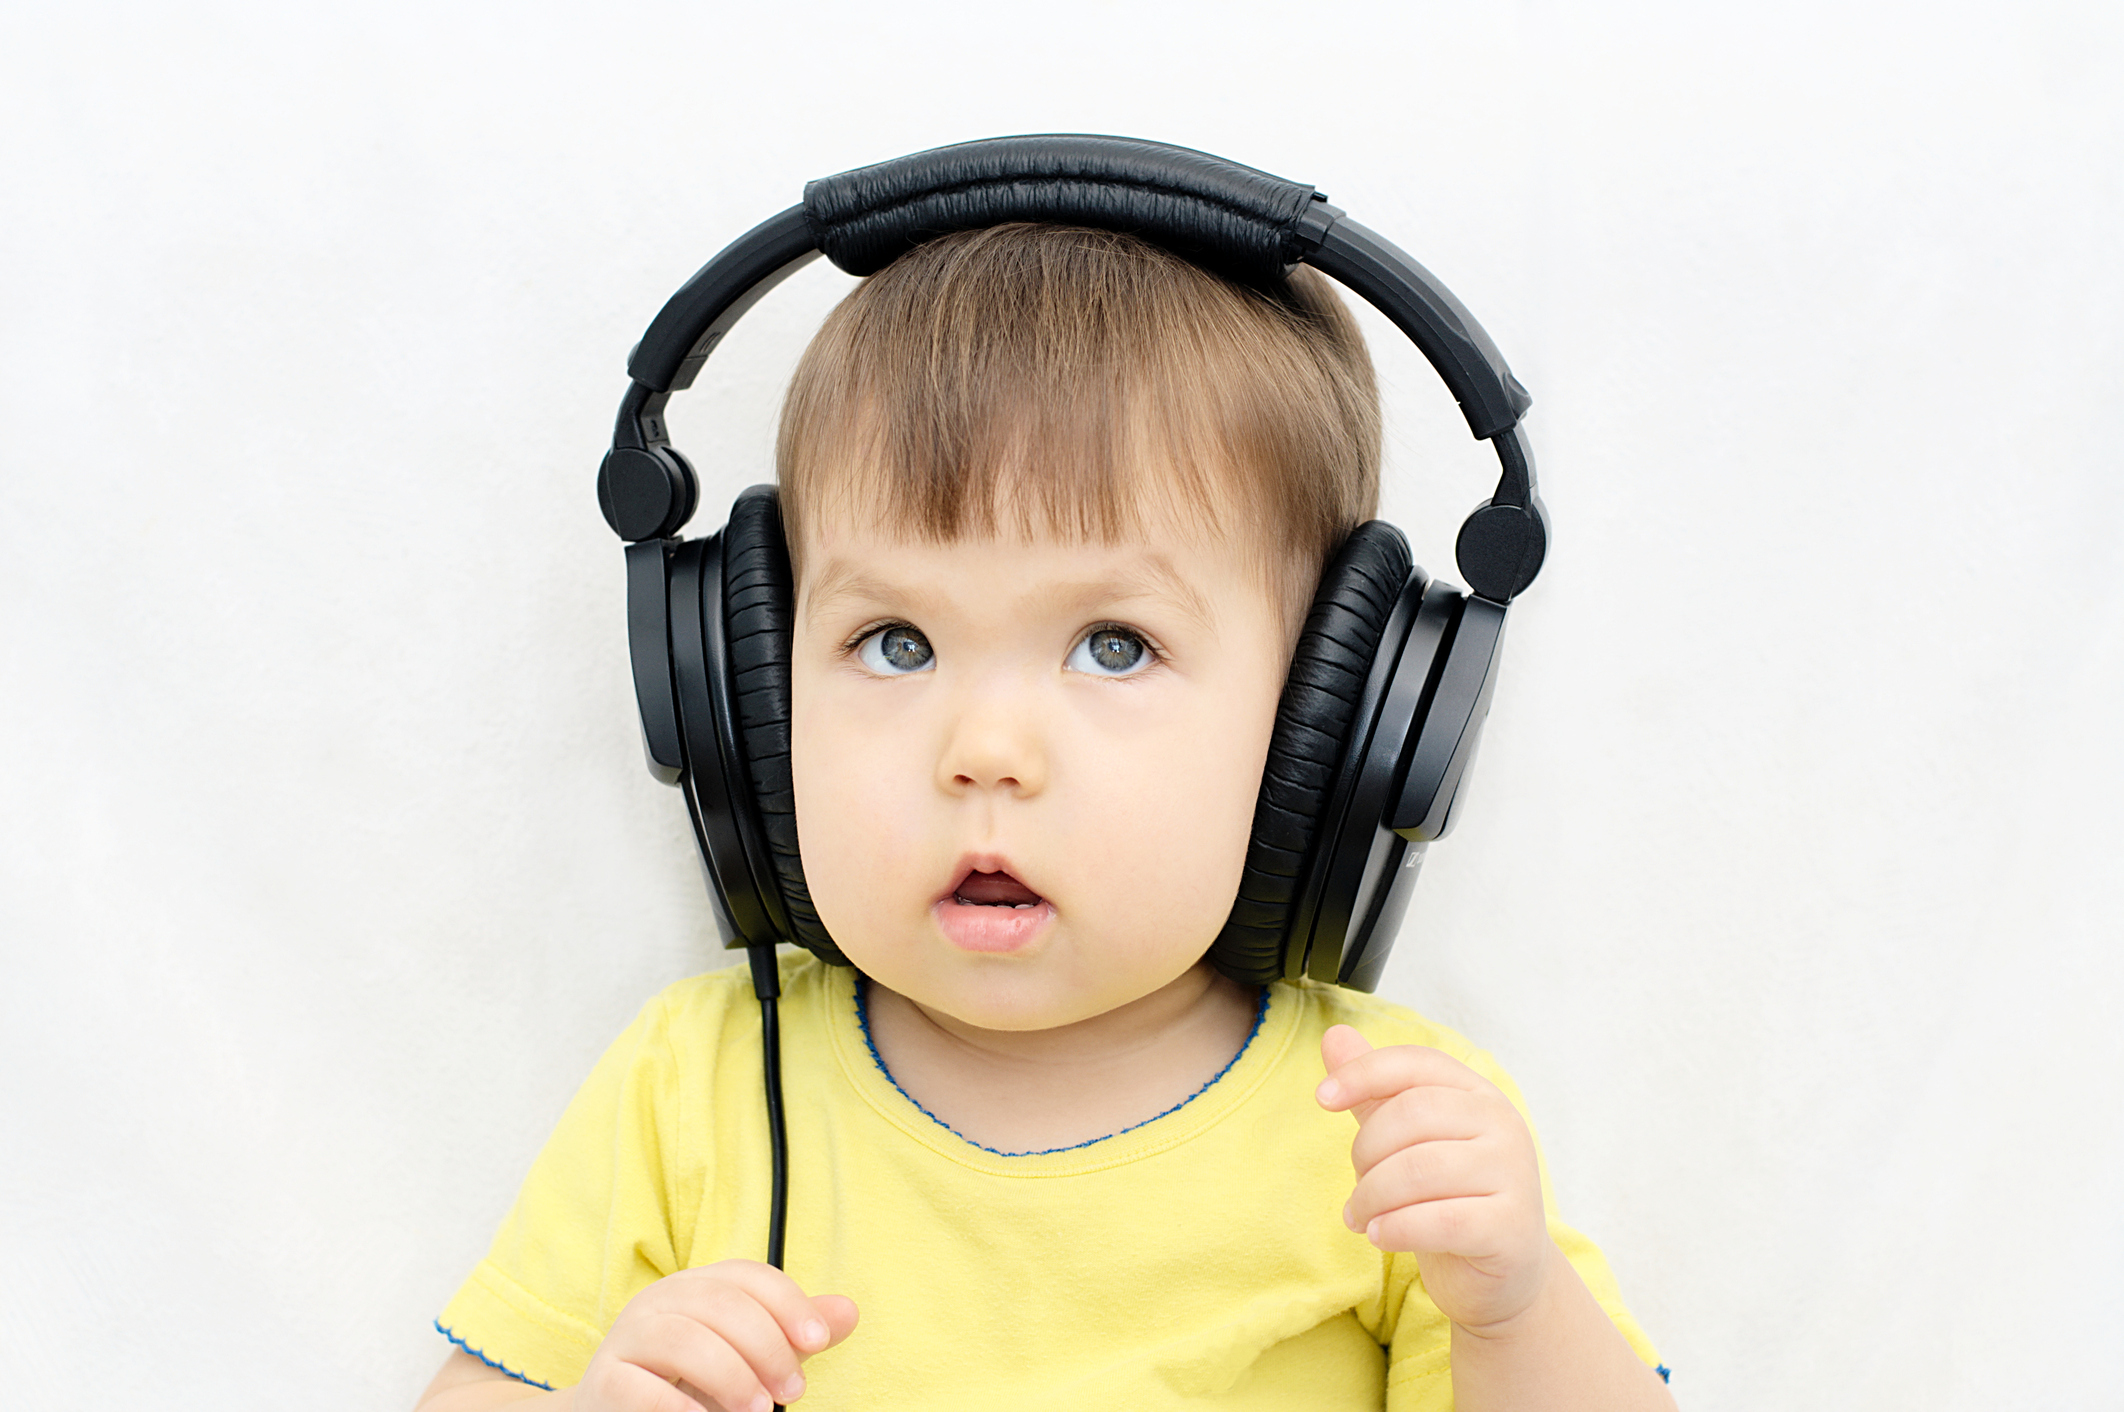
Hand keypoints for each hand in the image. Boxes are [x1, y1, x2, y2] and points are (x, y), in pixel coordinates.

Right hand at [574, 1259, 858, 1411]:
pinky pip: (641, 1387)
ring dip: (731, 1376)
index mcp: (695, 1286)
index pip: (748, 1275)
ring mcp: (627, 1338)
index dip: (789, 1303)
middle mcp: (658, 1301)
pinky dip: (681, 1408)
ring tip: (758, 1411)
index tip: (820, 1342)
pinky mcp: (605, 1381)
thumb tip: (849, 1312)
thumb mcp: (746, 1358)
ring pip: (683, 1338)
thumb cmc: (692, 1385)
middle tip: (794, 1391)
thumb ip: (790, 1337)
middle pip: (720, 1302)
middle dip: (767, 1345)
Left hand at [1316, 1025, 1554, 1332]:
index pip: (1416, 1063)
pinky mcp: (1510, 1228)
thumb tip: (1333, 1035)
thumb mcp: (1408, 1140)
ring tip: (1359, 1218)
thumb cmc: (1451, 1198)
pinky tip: (1380, 1236)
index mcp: (1479, 1094)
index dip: (1364, 1073)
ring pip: (1420, 1170)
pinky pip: (1439, 1221)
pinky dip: (1396, 1228)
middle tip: (1356, 1187)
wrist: (1504, 1274)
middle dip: (1366, 1150)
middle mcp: (1504, 1124)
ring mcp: (1514, 1175)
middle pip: (1413, 1114)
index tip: (1321, 1098)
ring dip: (1372, 1196)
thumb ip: (1375, 1091)